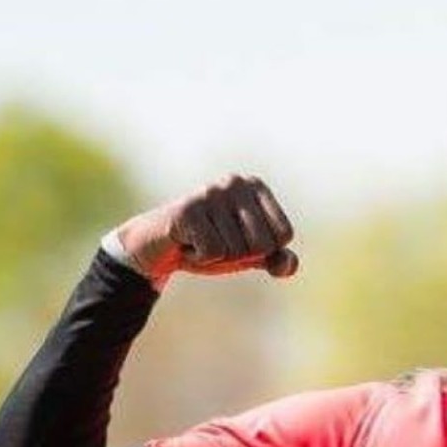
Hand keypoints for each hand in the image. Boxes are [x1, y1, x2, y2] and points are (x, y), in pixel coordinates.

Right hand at [114, 174, 298, 281]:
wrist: (157, 246)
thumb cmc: (208, 245)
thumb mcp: (248, 254)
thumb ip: (276, 260)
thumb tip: (289, 264)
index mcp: (256, 186)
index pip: (284, 235)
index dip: (263, 250)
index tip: (238, 238)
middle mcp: (236, 182)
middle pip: (263, 244)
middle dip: (240, 255)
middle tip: (215, 241)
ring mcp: (211, 193)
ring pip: (237, 251)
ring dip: (216, 257)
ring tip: (198, 240)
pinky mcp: (188, 210)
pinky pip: (213, 253)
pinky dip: (199, 258)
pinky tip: (186, 243)